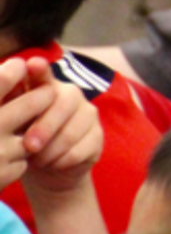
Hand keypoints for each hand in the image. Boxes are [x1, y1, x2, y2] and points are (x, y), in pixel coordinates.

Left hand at [16, 58, 102, 193]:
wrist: (46, 168)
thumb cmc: (23, 139)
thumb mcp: (13, 122)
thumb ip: (10, 104)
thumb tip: (2, 87)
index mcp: (44, 87)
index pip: (42, 73)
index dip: (39, 69)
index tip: (33, 65)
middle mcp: (70, 94)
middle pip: (62, 104)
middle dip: (44, 128)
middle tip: (28, 147)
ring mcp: (88, 114)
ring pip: (71, 131)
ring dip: (51, 150)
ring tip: (36, 160)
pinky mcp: (98, 135)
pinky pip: (81, 149)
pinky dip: (62, 161)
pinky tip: (52, 164)